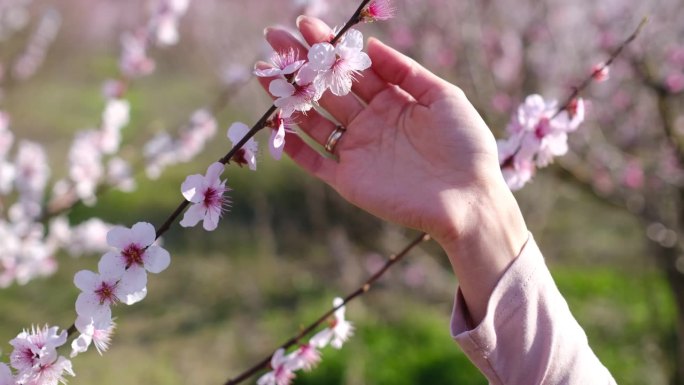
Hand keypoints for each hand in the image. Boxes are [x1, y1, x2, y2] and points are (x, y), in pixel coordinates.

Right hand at [259, 16, 527, 323]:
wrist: (468, 200)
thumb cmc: (465, 145)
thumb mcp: (443, 97)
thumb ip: (405, 71)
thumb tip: (370, 44)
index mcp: (393, 100)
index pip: (354, 68)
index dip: (330, 47)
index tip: (305, 23)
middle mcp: (370, 123)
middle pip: (329, 89)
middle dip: (301, 64)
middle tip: (274, 38)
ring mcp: (358, 151)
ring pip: (315, 121)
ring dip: (290, 99)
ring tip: (264, 74)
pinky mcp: (349, 181)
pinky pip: (316, 162)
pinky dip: (295, 148)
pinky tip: (276, 126)